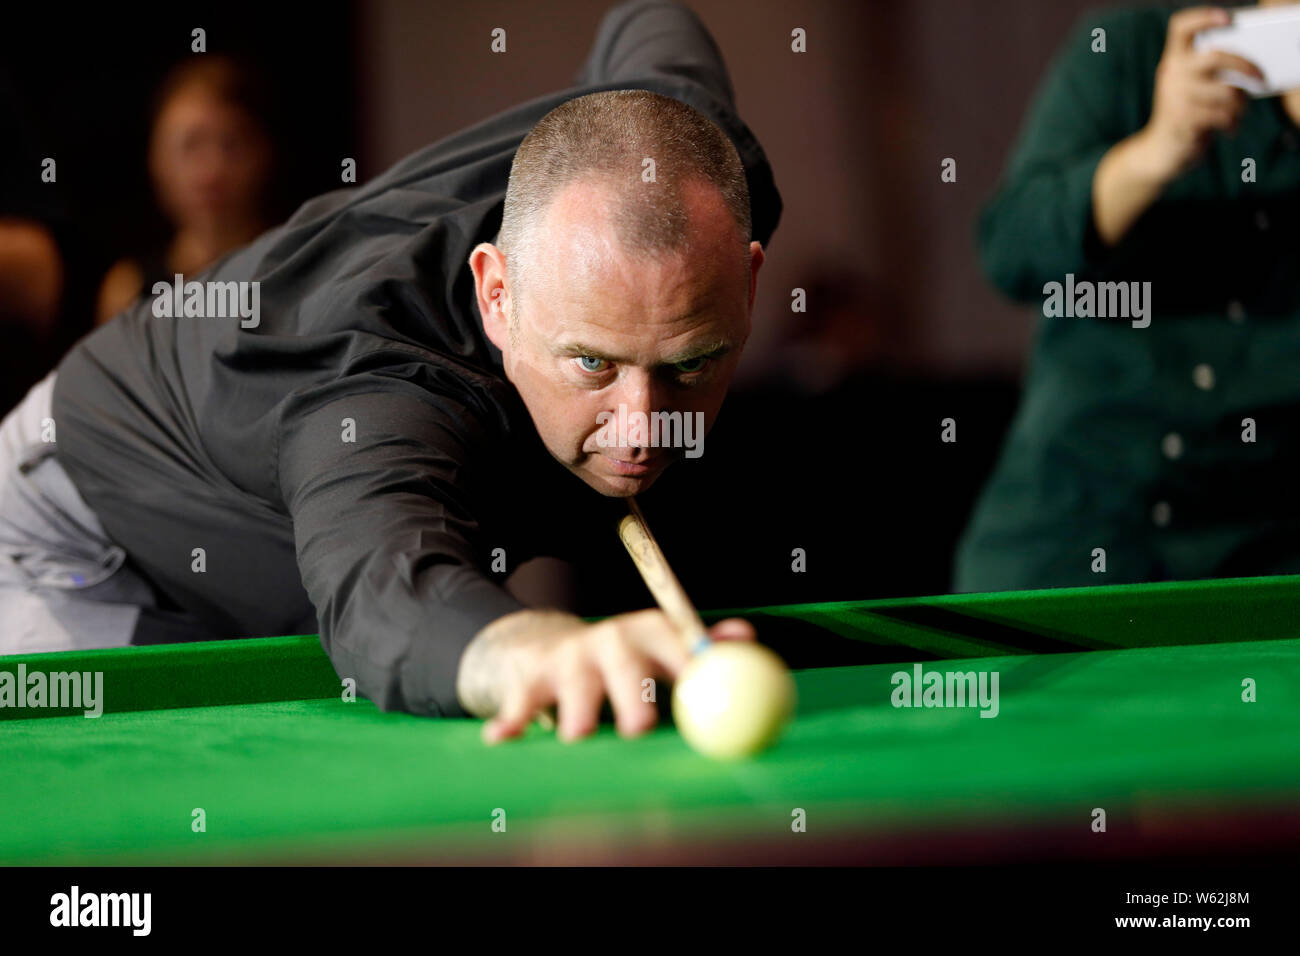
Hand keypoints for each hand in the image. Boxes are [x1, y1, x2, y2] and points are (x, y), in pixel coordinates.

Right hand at [456, 608, 755, 742]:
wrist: (555, 647)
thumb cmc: (629, 660)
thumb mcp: (667, 647)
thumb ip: (705, 649)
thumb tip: (746, 638)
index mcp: (652, 632)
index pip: (676, 646)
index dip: (690, 668)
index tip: (702, 693)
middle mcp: (612, 640)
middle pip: (626, 667)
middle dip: (633, 694)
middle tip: (640, 727)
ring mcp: (572, 658)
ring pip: (576, 688)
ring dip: (578, 714)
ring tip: (579, 735)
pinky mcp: (534, 678)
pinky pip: (522, 702)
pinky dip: (513, 720)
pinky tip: (502, 737)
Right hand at [1139, 6, 1263, 181]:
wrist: (1159, 152)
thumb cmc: (1184, 115)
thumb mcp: (1190, 88)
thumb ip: (1208, 71)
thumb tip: (1247, 67)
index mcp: (1172, 61)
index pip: (1180, 29)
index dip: (1202, 18)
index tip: (1226, 18)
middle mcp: (1170, 75)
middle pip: (1216, 57)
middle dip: (1245, 66)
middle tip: (1260, 77)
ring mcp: (1174, 98)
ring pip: (1226, 93)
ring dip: (1240, 106)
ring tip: (1237, 114)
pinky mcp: (1181, 121)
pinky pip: (1222, 116)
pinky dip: (1231, 124)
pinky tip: (1228, 129)